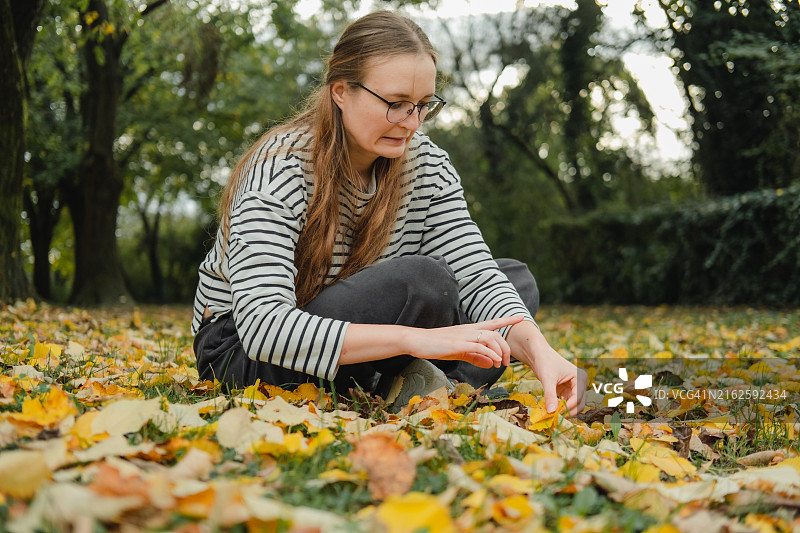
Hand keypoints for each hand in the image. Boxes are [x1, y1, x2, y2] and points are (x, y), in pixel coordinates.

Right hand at [406, 315, 524, 368]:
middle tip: (507, 362)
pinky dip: (489, 354)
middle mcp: (469, 330)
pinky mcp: (458, 344)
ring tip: (500, 364)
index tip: (520, 317)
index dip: (507, 320)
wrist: (418, 341)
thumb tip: (491, 363)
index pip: (492, 323)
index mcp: (470, 330)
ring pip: (490, 338)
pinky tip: (493, 361)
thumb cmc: (437, 346)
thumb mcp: (459, 352)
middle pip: (495, 333)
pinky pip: (479, 347)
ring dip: (499, 351)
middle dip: (506, 347)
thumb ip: (476, 357)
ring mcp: (464, 336)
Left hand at [529, 343, 586, 415]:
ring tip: (552, 416)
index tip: (556, 414)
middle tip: (554, 418)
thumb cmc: (544, 362)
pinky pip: (567, 404)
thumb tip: (551, 412)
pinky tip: (551, 411)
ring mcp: (575, 388)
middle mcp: (580, 383)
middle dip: (568, 412)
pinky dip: (561, 408)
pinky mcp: (568, 391)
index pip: (578, 398)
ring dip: (565, 412)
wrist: (538, 355)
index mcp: (580, 377)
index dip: (568, 408)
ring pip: (574, 406)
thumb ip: (550, 395)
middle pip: (579, 404)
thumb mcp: (547, 379)